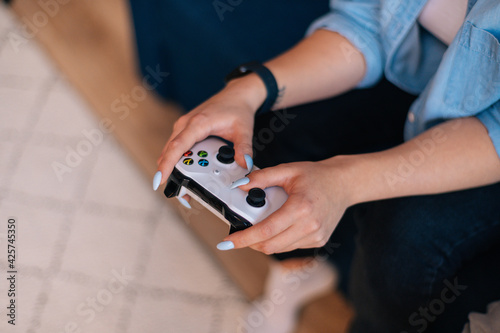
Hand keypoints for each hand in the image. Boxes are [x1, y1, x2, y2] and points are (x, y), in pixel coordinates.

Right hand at [155, 75, 265, 187]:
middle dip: (169, 173)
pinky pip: (175, 148)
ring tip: (183, 189)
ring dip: (172, 168)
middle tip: (180, 195)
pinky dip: (177, 161)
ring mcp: (183, 127)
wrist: (236, 95)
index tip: (160, 179)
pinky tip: (185, 174)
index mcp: (197, 123)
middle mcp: (185, 124)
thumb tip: (245, 165)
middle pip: (169, 152)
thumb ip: (244, 148)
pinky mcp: (184, 130)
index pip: (177, 146)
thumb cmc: (237, 108)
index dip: (167, 164)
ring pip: (170, 151)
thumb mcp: (244, 129)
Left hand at [223, 158, 354, 253]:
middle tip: (239, 235)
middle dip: (250, 243)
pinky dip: (279, 240)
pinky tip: (279, 226)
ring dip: (264, 242)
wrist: (344, 183)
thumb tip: (239, 186)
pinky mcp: (318, 241)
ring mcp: (316, 236)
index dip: (244, 239)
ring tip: (259, 226)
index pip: (266, 230)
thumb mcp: (288, 170)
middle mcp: (310, 226)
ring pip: (279, 249)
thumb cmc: (317, 176)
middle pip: (270, 246)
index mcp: (301, 208)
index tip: (228, 242)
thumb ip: (262, 177)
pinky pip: (291, 246)